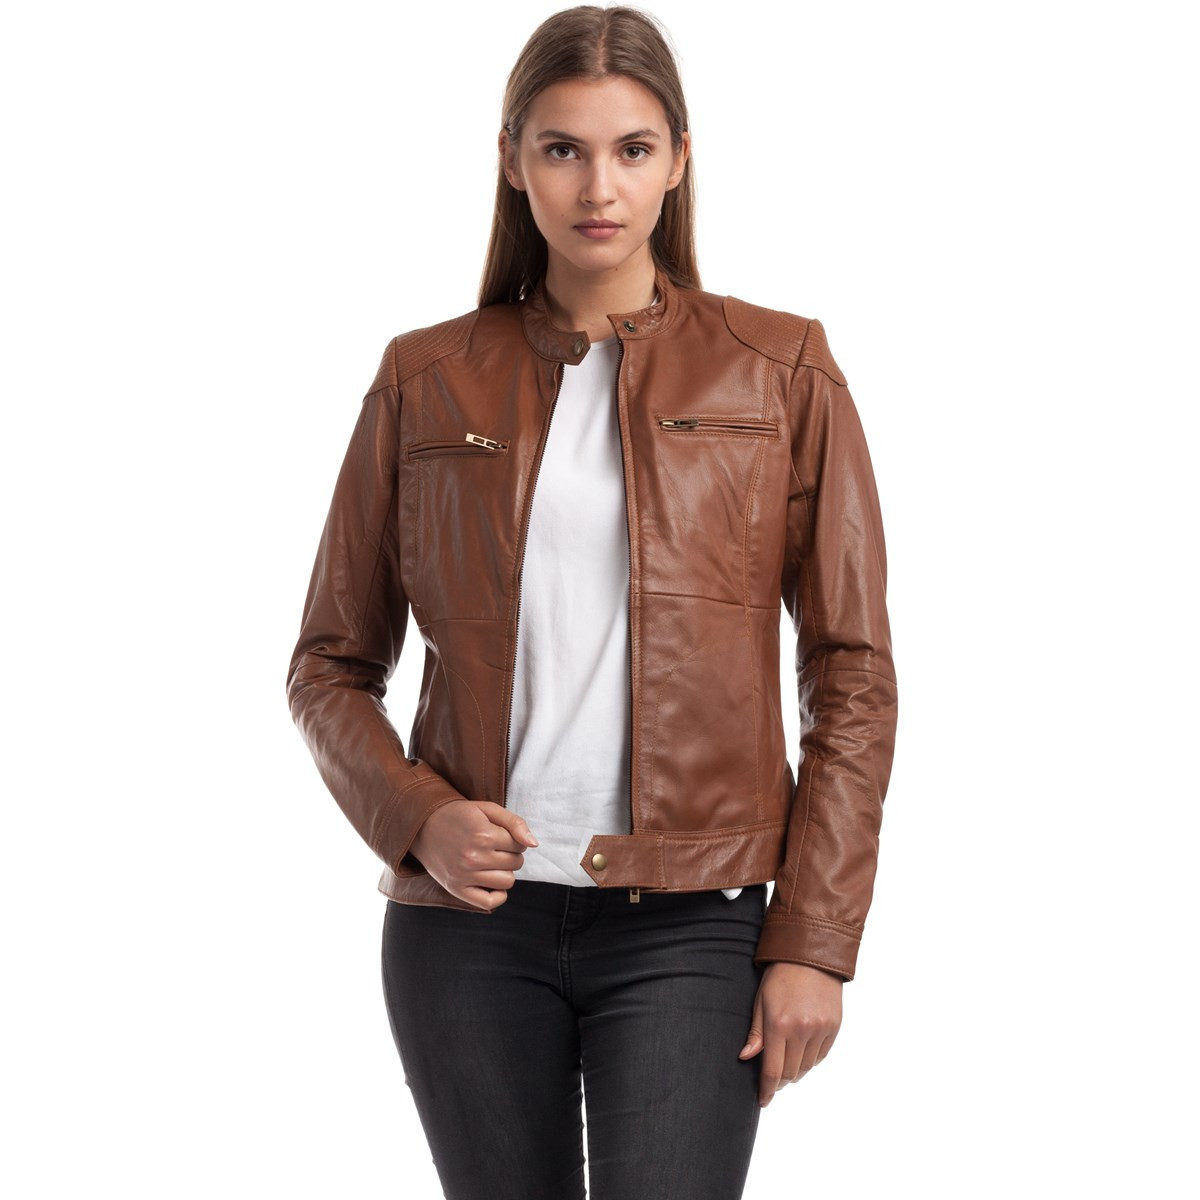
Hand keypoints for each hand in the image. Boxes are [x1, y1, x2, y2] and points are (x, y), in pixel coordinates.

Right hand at [408, 800, 538, 910]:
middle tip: (494, 846)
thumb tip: (534, 844)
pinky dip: (497, 895)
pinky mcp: (456, 889)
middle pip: (516, 863)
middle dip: (510, 854)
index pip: (520, 844)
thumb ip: (515, 823)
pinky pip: (489, 902)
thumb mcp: (487, 809)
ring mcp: (464, 875)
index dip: (515, 838)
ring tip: (491, 860)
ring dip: (504, 871)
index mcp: (483, 835)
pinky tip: (492, 881)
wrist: (422, 825)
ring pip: (507, 882)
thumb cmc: (458, 815)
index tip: (501, 834)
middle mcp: (474, 857)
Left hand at [739, 962, 842, 1106]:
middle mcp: (801, 1031)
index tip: (762, 1100)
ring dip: (795, 1071)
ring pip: (806, 1067)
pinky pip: (820, 1056)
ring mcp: (820, 1030)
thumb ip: (755, 1033)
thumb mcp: (760, 1001)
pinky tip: (802, 1052)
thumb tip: (745, 1057)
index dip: (766, 1090)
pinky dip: (810, 1060)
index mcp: (778, 1025)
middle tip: (772, 1079)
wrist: (811, 957)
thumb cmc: (780, 976)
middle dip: (779, 1081)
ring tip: (787, 1063)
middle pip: (789, 1073)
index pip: (772, 1070)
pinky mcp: (834, 1028)